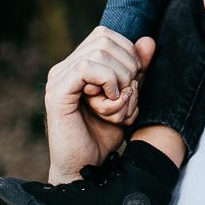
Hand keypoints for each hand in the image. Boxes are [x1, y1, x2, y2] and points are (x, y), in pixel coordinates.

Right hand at [45, 28, 155, 184]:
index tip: (132, 82)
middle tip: (125, 96)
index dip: (127, 52)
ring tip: (116, 106)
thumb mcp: (129, 96)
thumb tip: (148, 40)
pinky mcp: (57, 93)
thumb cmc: (104, 134)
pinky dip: (108, 82)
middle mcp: (64, 68)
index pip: (106, 35)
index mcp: (77, 65)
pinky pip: (87, 67)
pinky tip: (109, 103)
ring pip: (99, 53)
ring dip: (120, 81)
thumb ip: (137, 69)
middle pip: (104, 40)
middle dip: (126, 67)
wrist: (86, 168)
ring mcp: (58, 79)